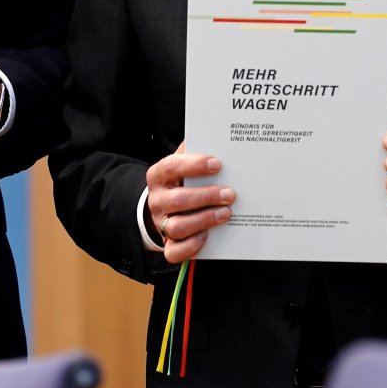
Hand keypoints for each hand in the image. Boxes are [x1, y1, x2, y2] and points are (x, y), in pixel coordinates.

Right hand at [146, 142, 233, 264]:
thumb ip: (193, 150)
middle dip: (206, 196)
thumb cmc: (180, 181)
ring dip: (204, 220)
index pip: (171, 167)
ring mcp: (161, 223)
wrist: (163, 206)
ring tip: (226, 213)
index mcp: (158, 176)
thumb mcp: (182, 163)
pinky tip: (208, 235)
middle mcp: (157, 200)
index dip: (194, 165)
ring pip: (177, 226)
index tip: (217, 164)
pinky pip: (175, 251)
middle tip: (230, 194)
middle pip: (178, 199)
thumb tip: (216, 136)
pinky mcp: (167, 243)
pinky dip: (192, 246)